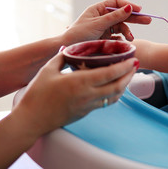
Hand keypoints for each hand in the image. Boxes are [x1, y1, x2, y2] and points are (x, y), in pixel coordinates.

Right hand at [12, 52, 138, 137]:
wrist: (32, 119)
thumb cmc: (37, 94)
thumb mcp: (48, 70)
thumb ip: (61, 57)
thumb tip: (70, 49)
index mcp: (80, 83)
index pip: (109, 74)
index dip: (124, 67)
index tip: (133, 59)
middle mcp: (88, 95)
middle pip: (117, 86)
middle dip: (129, 76)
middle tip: (135, 66)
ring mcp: (87, 106)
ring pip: (113, 96)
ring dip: (124, 86)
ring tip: (127, 76)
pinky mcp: (85, 113)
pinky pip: (105, 102)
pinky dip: (113, 94)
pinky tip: (113, 87)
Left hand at [63, 0, 150, 44]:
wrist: (66, 48)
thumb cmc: (78, 35)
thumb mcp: (98, 24)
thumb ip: (114, 17)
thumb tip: (129, 7)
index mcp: (98, 9)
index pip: (116, 3)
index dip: (128, 5)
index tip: (138, 10)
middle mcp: (101, 17)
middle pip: (121, 14)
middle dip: (134, 17)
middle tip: (148, 21)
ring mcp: (103, 27)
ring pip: (120, 26)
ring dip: (127, 31)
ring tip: (131, 39)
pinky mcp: (104, 37)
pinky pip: (116, 36)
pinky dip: (122, 38)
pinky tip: (125, 42)